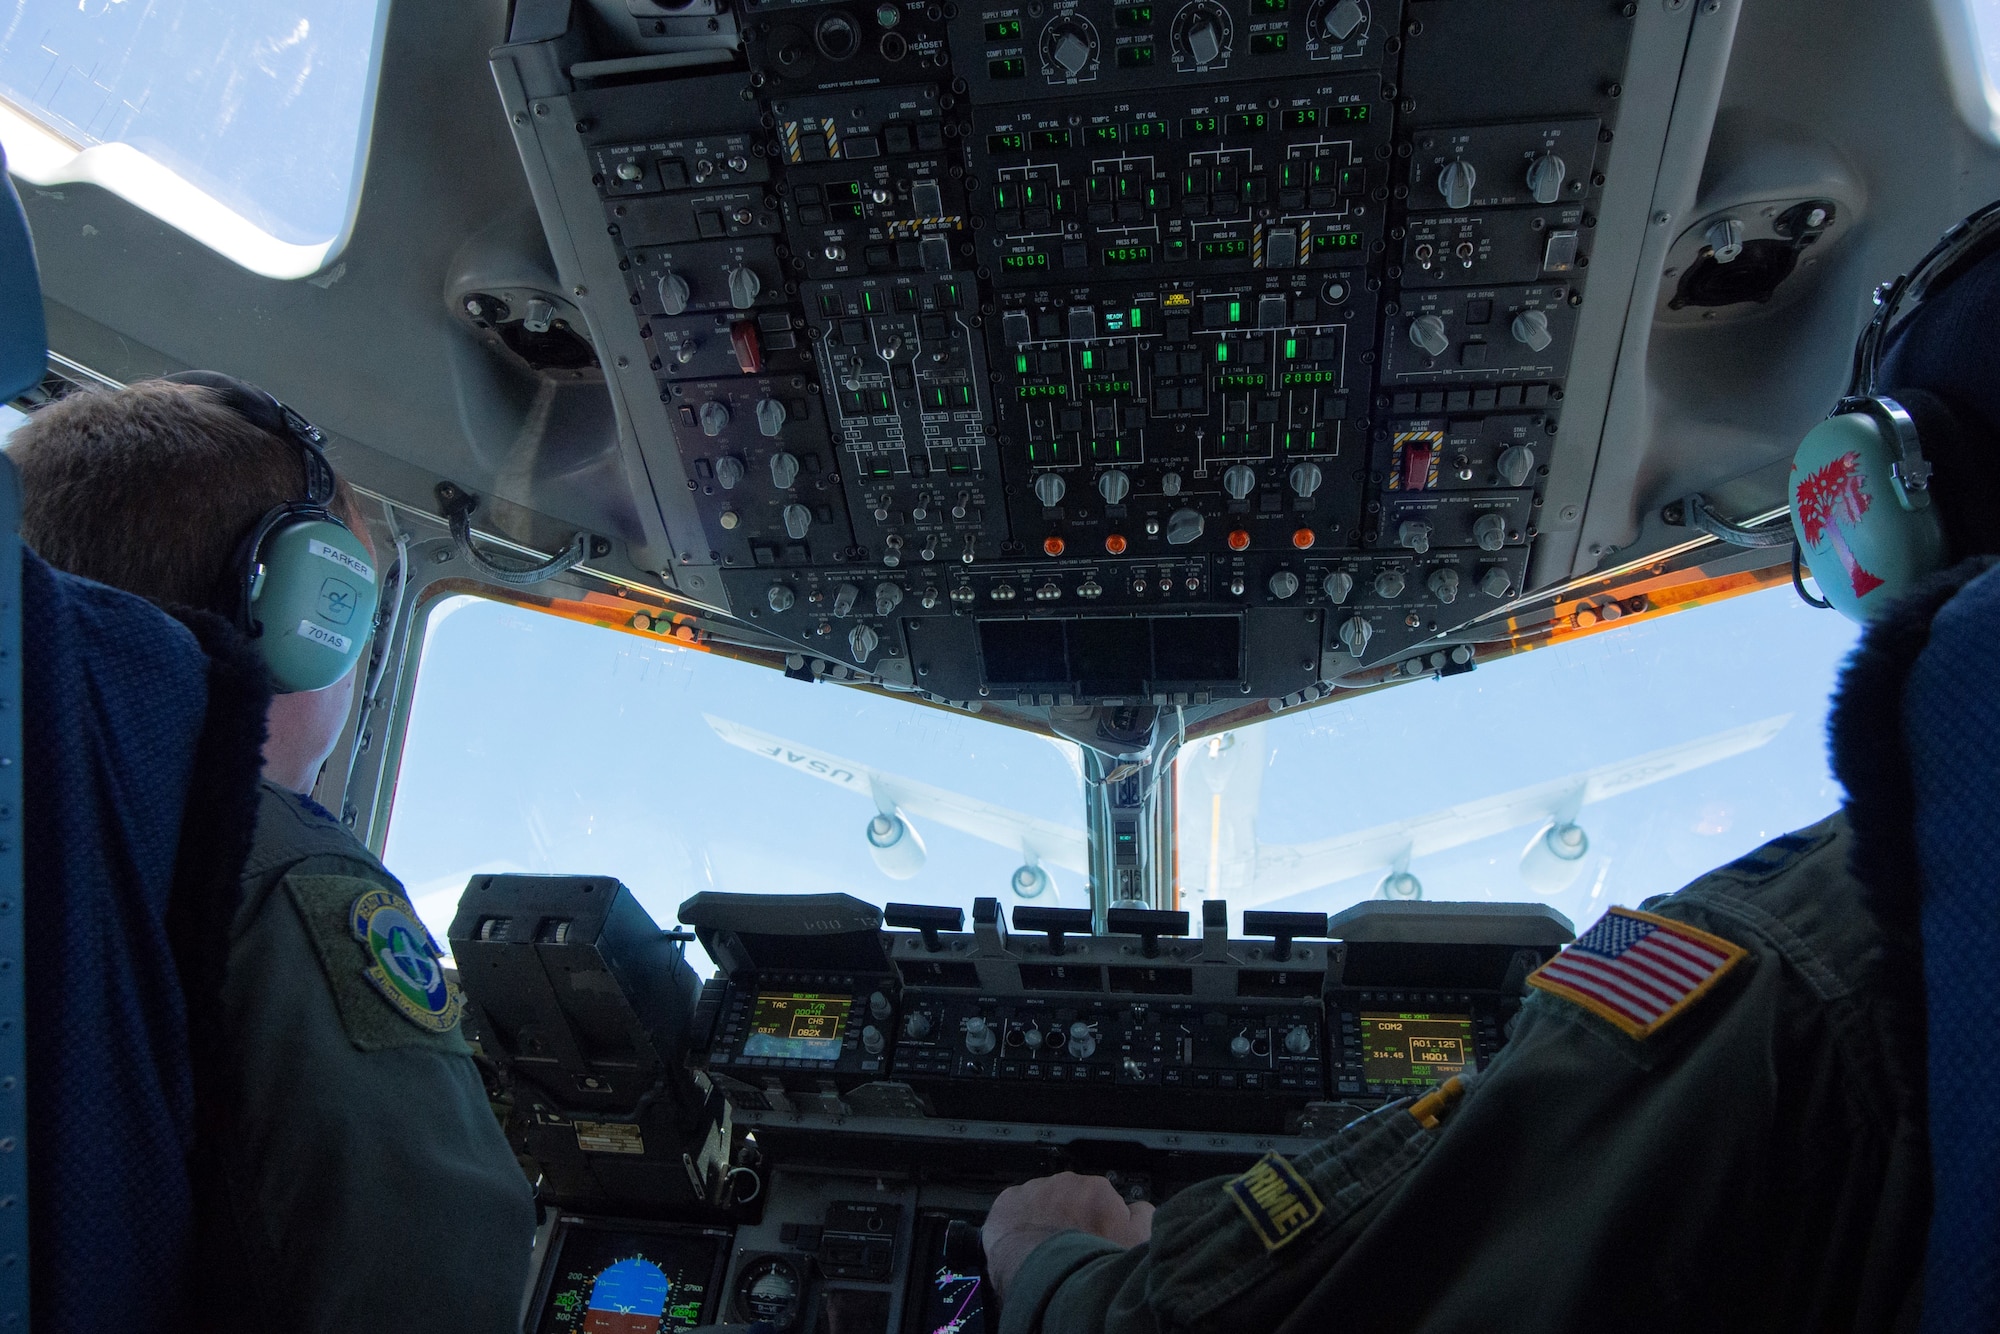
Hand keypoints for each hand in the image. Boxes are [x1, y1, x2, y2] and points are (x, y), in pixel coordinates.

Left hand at [982, 1172, 1155, 1299]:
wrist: (1044, 1275)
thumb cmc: (1088, 1263)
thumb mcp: (1138, 1243)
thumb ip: (1144, 1217)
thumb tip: (1140, 1208)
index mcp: (1098, 1190)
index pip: (1103, 1199)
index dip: (1100, 1221)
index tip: (1096, 1237)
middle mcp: (1066, 1183)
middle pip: (1072, 1198)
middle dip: (1073, 1217)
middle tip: (1072, 1244)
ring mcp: (1035, 1189)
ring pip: (1043, 1200)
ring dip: (1046, 1217)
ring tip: (1047, 1246)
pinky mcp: (1009, 1200)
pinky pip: (1017, 1206)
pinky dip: (1020, 1220)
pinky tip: (1025, 1240)